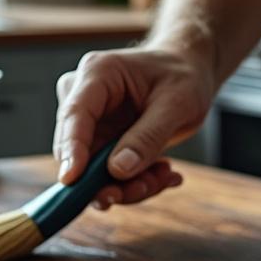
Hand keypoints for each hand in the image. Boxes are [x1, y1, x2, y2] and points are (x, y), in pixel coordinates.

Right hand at [54, 45, 215, 208]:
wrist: (188, 74)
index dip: (71, 149)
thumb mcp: (176, 104)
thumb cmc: (183, 77)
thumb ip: (148, 137)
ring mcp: (90, 123)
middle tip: (147, 186)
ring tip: (164, 175)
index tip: (72, 180)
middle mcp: (84, 98)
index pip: (75, 115)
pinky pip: (108, 176)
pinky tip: (163, 173)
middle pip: (78, 151)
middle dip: (109, 180)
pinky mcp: (100, 144)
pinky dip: (135, 182)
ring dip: (129, 185)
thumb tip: (117, 170)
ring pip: (92, 172)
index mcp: (97, 74)